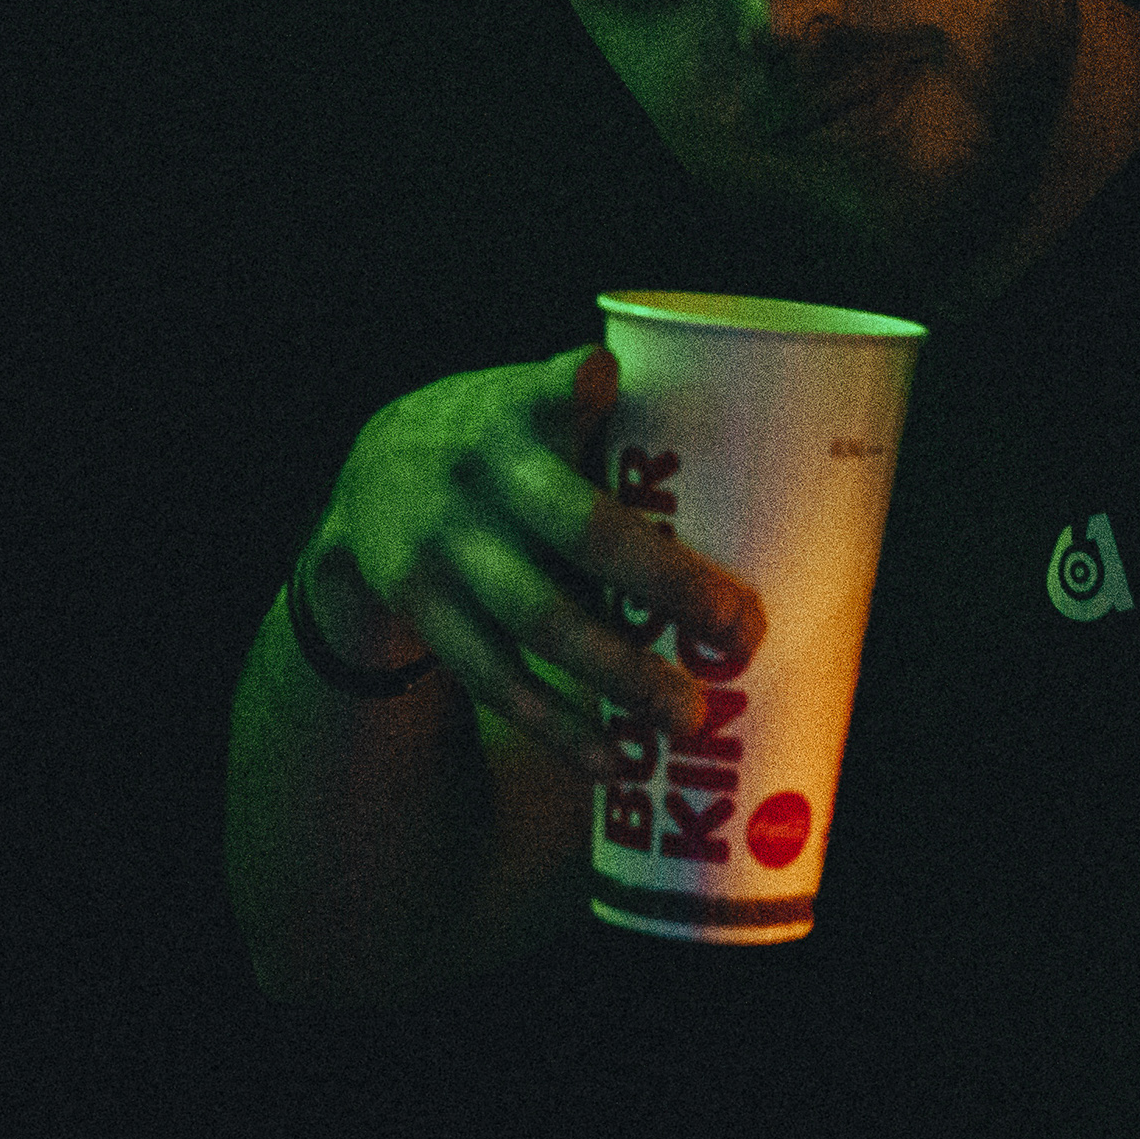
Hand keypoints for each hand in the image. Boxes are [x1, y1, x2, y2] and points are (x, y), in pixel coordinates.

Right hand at [314, 342, 767, 775]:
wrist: (372, 475)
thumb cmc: (508, 443)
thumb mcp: (537, 404)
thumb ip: (617, 430)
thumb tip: (767, 492)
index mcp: (519, 410)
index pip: (550, 389)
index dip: (575, 387)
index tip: (600, 377)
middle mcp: (477, 473)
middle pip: (578, 532)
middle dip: (666, 585)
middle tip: (741, 632)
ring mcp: (442, 545)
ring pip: (539, 621)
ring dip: (621, 677)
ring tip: (688, 717)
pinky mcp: (422, 608)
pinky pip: (494, 678)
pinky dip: (558, 728)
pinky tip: (614, 760)